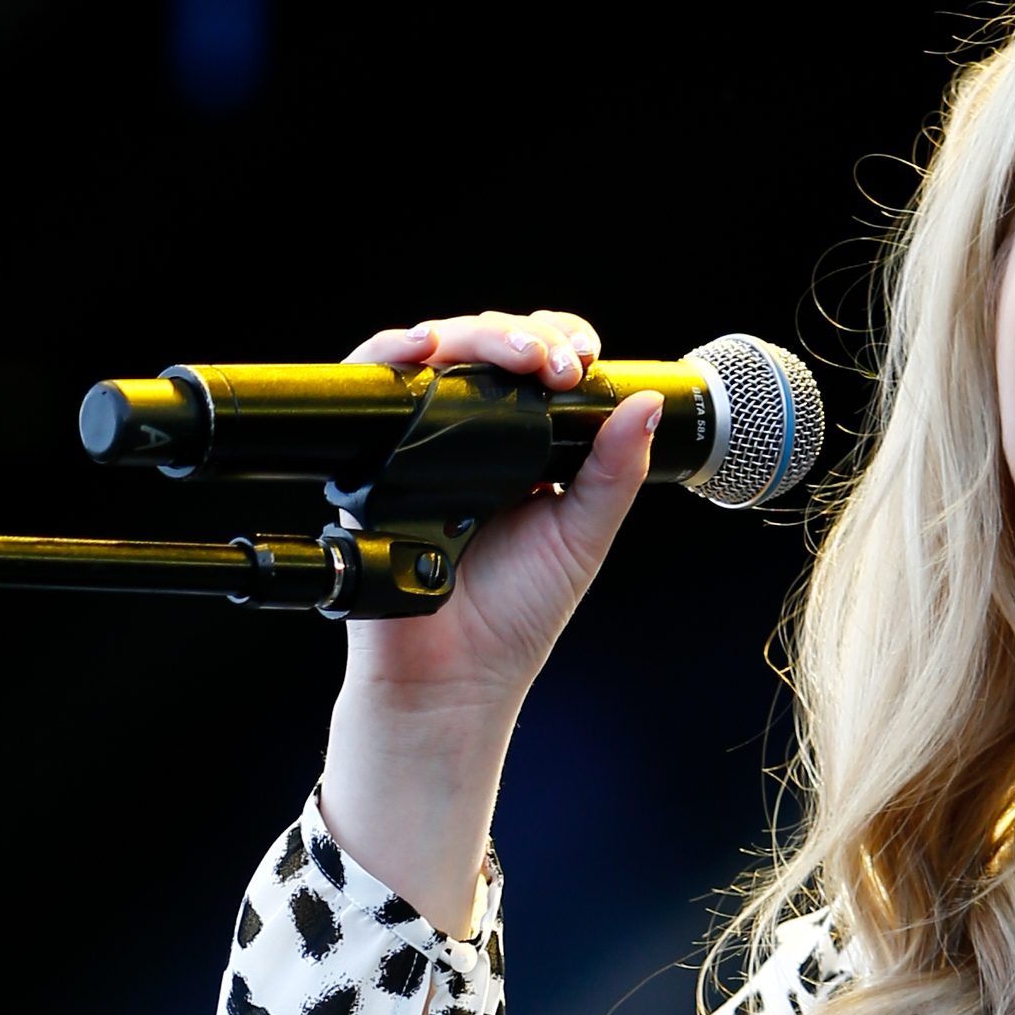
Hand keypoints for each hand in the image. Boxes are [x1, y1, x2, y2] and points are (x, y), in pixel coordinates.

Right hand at [318, 310, 656, 926]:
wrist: (449, 678)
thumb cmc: (512, 620)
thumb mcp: (582, 536)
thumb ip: (613, 472)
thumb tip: (645, 403)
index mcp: (520, 449)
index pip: (534, 367)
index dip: (556, 344)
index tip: (582, 363)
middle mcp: (464, 438)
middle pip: (483, 347)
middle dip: (521, 336)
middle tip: (554, 364)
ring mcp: (414, 444)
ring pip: (432, 355)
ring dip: (471, 336)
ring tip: (513, 355)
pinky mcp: (369, 459)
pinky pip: (369, 389)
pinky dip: (389, 355)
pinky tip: (423, 352)